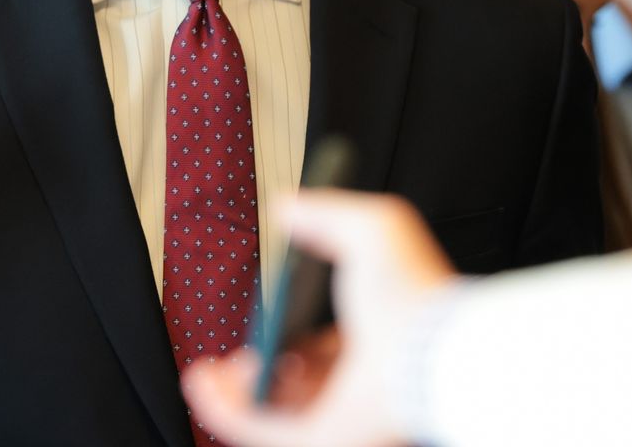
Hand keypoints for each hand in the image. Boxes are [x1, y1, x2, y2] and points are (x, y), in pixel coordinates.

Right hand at [180, 192, 457, 446]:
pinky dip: (225, 409)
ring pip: (273, 410)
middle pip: (295, 384)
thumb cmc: (412, 294)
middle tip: (239, 355)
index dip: (288, 335)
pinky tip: (204, 382)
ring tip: (213, 369)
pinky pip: (259, 429)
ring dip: (236, 389)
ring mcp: (340, 413)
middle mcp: (357, 383)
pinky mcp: (323, 435)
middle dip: (258, 367)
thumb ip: (327, 213)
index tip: (266, 322)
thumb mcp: (369, 229)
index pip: (325, 347)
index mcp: (373, 341)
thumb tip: (289, 207)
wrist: (428, 344)